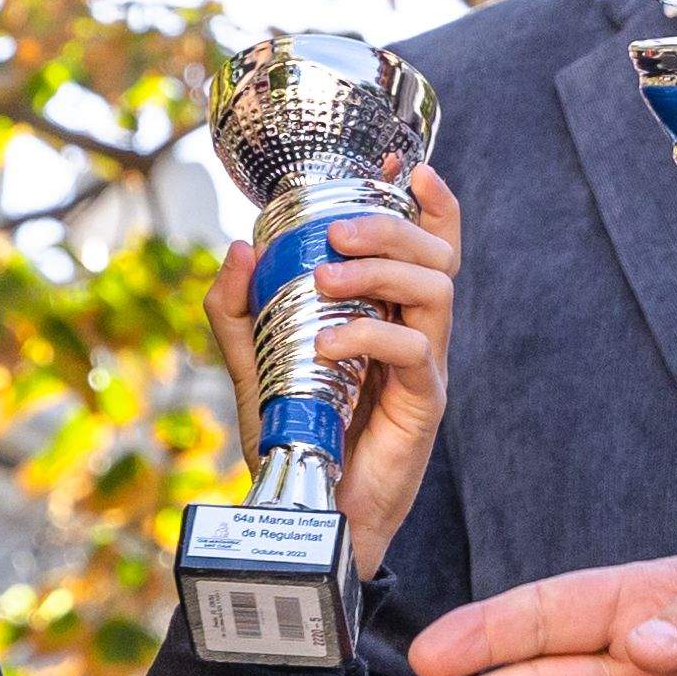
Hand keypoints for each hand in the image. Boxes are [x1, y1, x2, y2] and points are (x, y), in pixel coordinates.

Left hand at [212, 169, 462, 560]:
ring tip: (325, 279)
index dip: (425, 200)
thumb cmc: (294, 436)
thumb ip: (239, 309)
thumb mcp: (251, 362)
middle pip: (436, 254)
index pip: (425, 243)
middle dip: (391, 225)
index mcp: (386, 312)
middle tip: (335, 229)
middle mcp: (414, 330)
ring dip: (380, 270)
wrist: (306, 511)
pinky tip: (326, 344)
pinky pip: (413, 352)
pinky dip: (368, 336)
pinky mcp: (422, 404)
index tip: (400, 164)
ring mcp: (424, 366)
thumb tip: (239, 247)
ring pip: (436, 290)